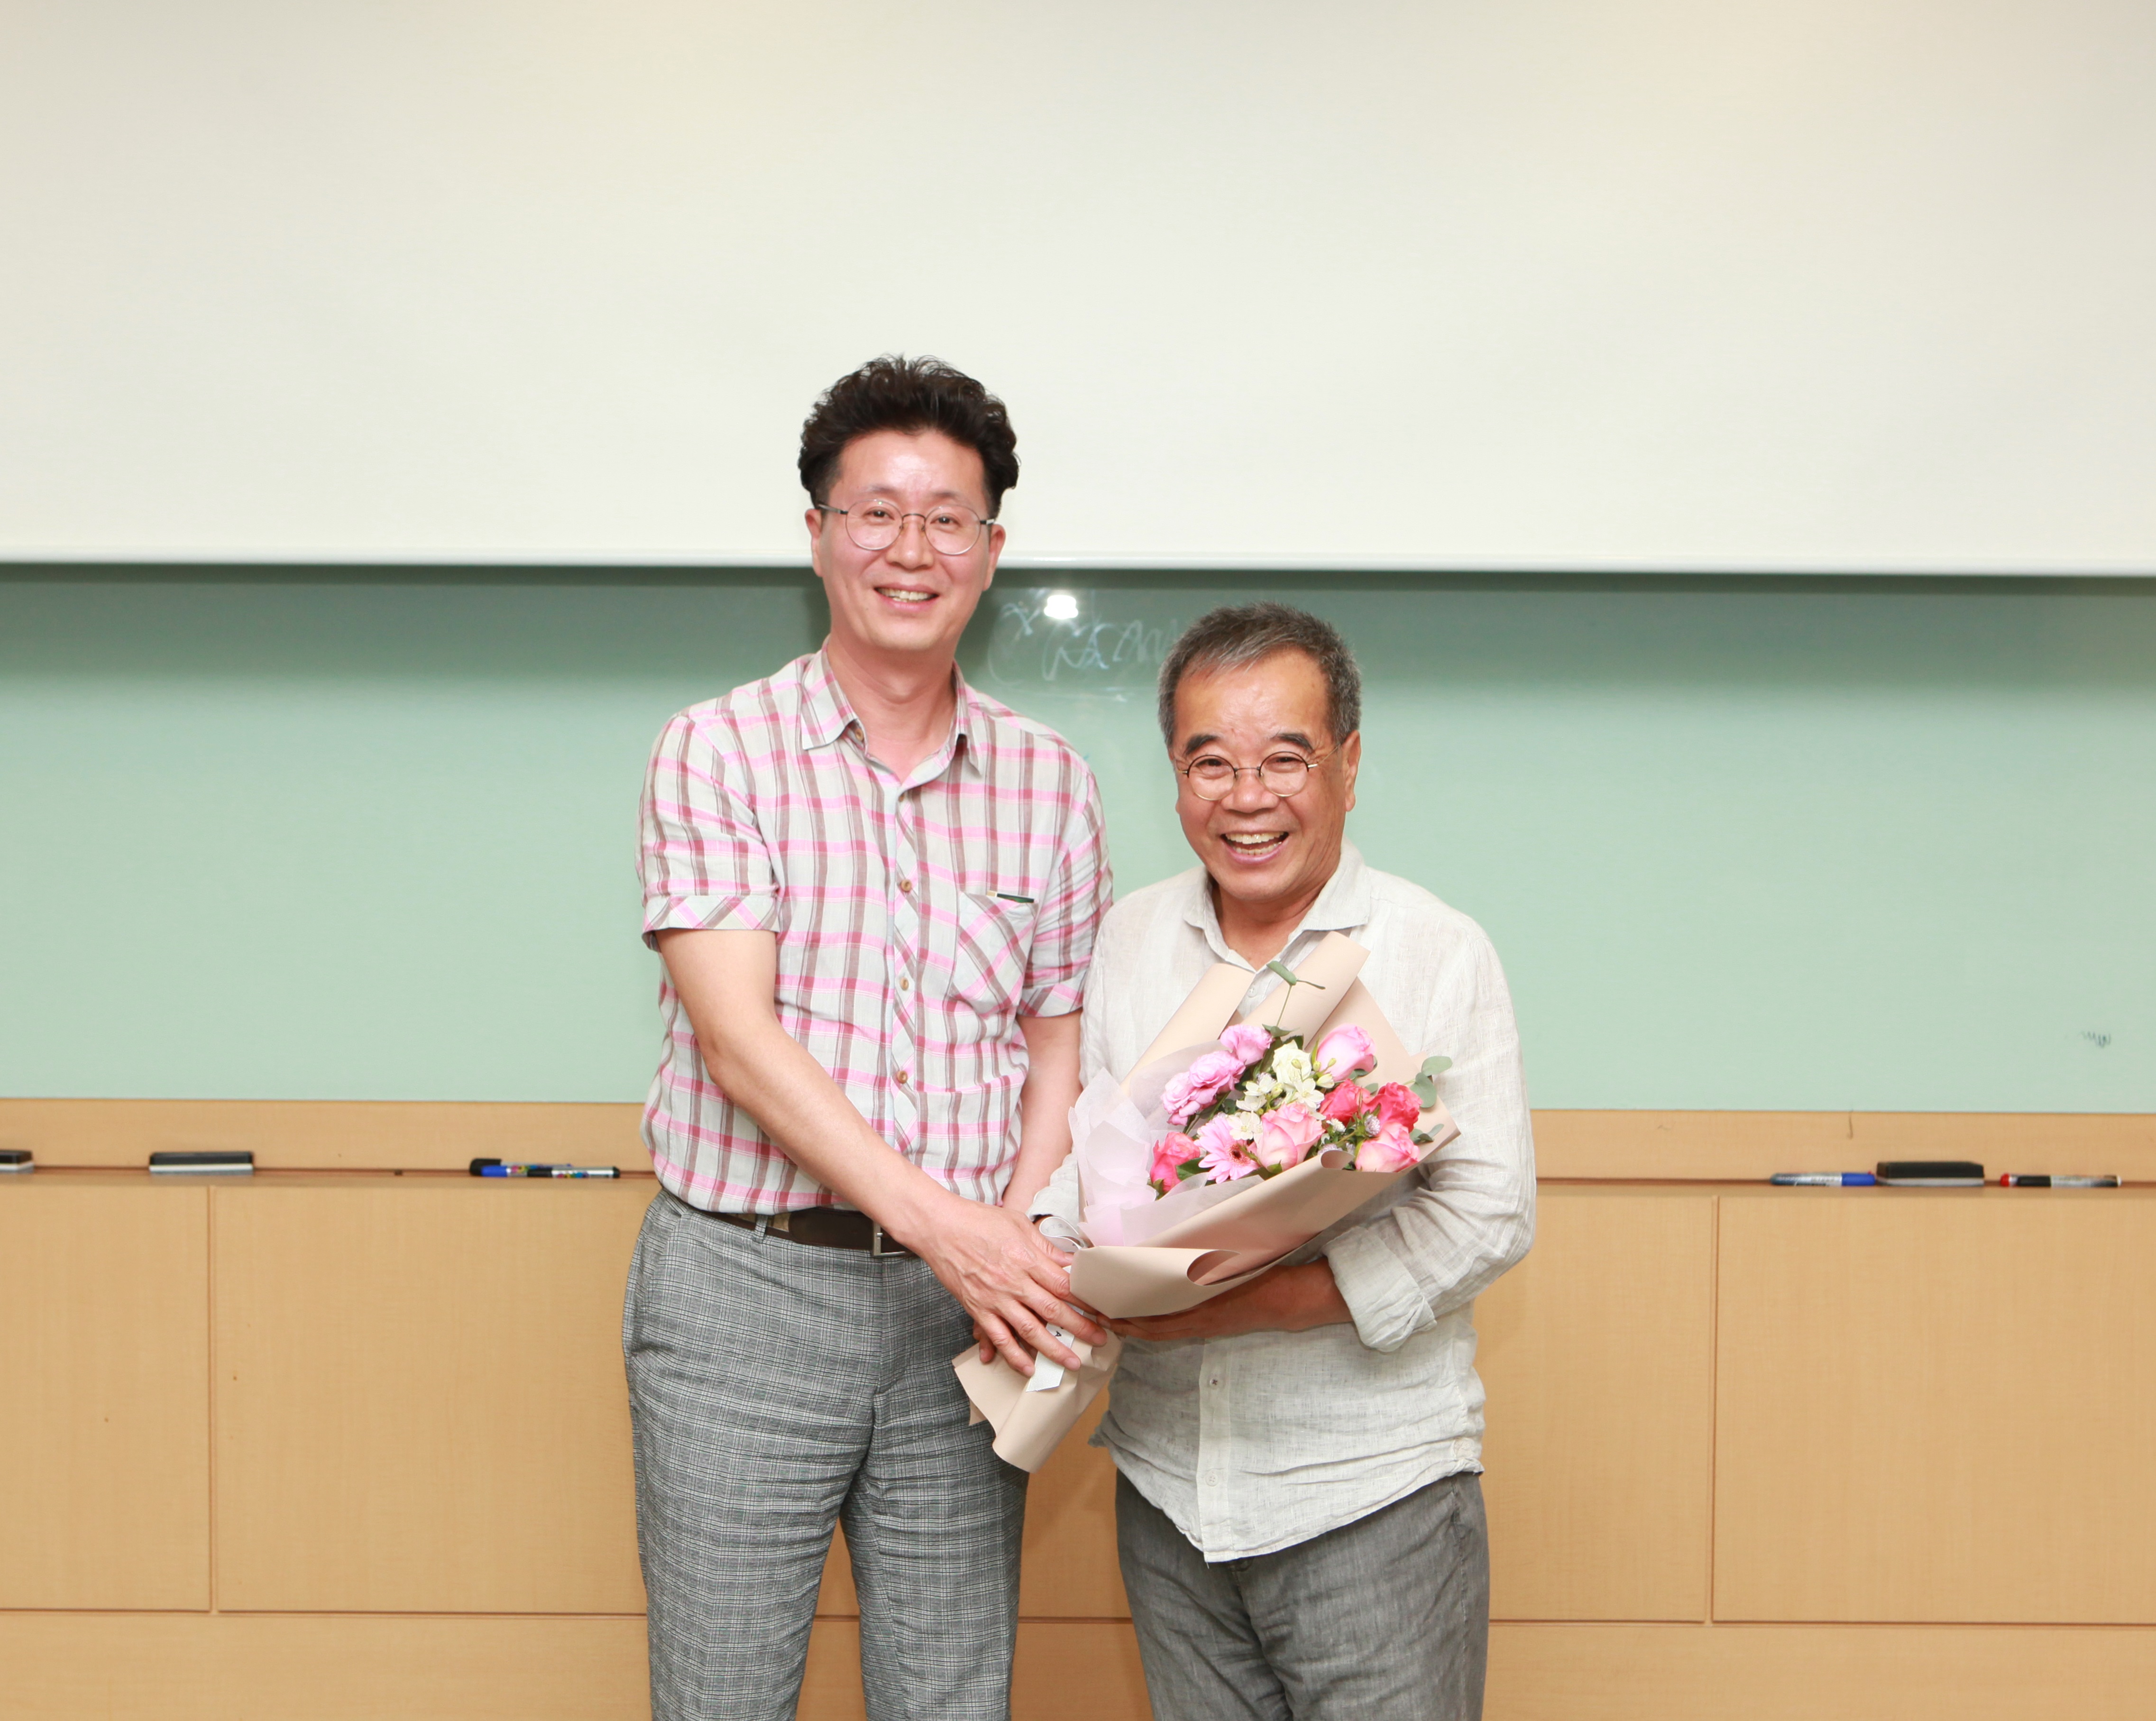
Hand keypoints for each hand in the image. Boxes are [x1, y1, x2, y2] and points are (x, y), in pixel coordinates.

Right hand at [907, 1195, 1107, 1375]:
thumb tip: (1069, 1262)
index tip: (1103, 1311)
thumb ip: (1045, 1247)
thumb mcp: (1019, 1224)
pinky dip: (1013, 1355)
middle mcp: (1014, 1282)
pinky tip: (1028, 1368)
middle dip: (1080, 1328)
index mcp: (1027, 1259)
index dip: (1086, 1300)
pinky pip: (999, 1337)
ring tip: (1073, 1362)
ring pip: (1030, 1330)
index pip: (1064, 1285)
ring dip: (1053, 1349)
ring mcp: (996, 1299)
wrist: (940, 1228)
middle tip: (1101, 1340)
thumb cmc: (979, 1221)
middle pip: (1054, 1310)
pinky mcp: (978, 1309)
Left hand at [1106, 1261, 1350, 1342]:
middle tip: (1094, 1312)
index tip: (1103, 1307)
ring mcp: (1204, 1325)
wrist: (1288, 1300)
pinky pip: (1175, 1328)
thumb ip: (1200, 1263)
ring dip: (1135, 1325)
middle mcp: (1198, 1321)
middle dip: (1121, 1322)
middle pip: (1150, 1330)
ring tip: (1109, 1315)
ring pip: (1161, 1332)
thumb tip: (1170, 1250)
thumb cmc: (1261, 1276)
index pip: (1153, 1321)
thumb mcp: (1229, 1265)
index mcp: (1199, 1309)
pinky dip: (1154, 1324)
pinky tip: (1142, 1314)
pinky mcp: (1210, 1324)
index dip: (1126, 1318)